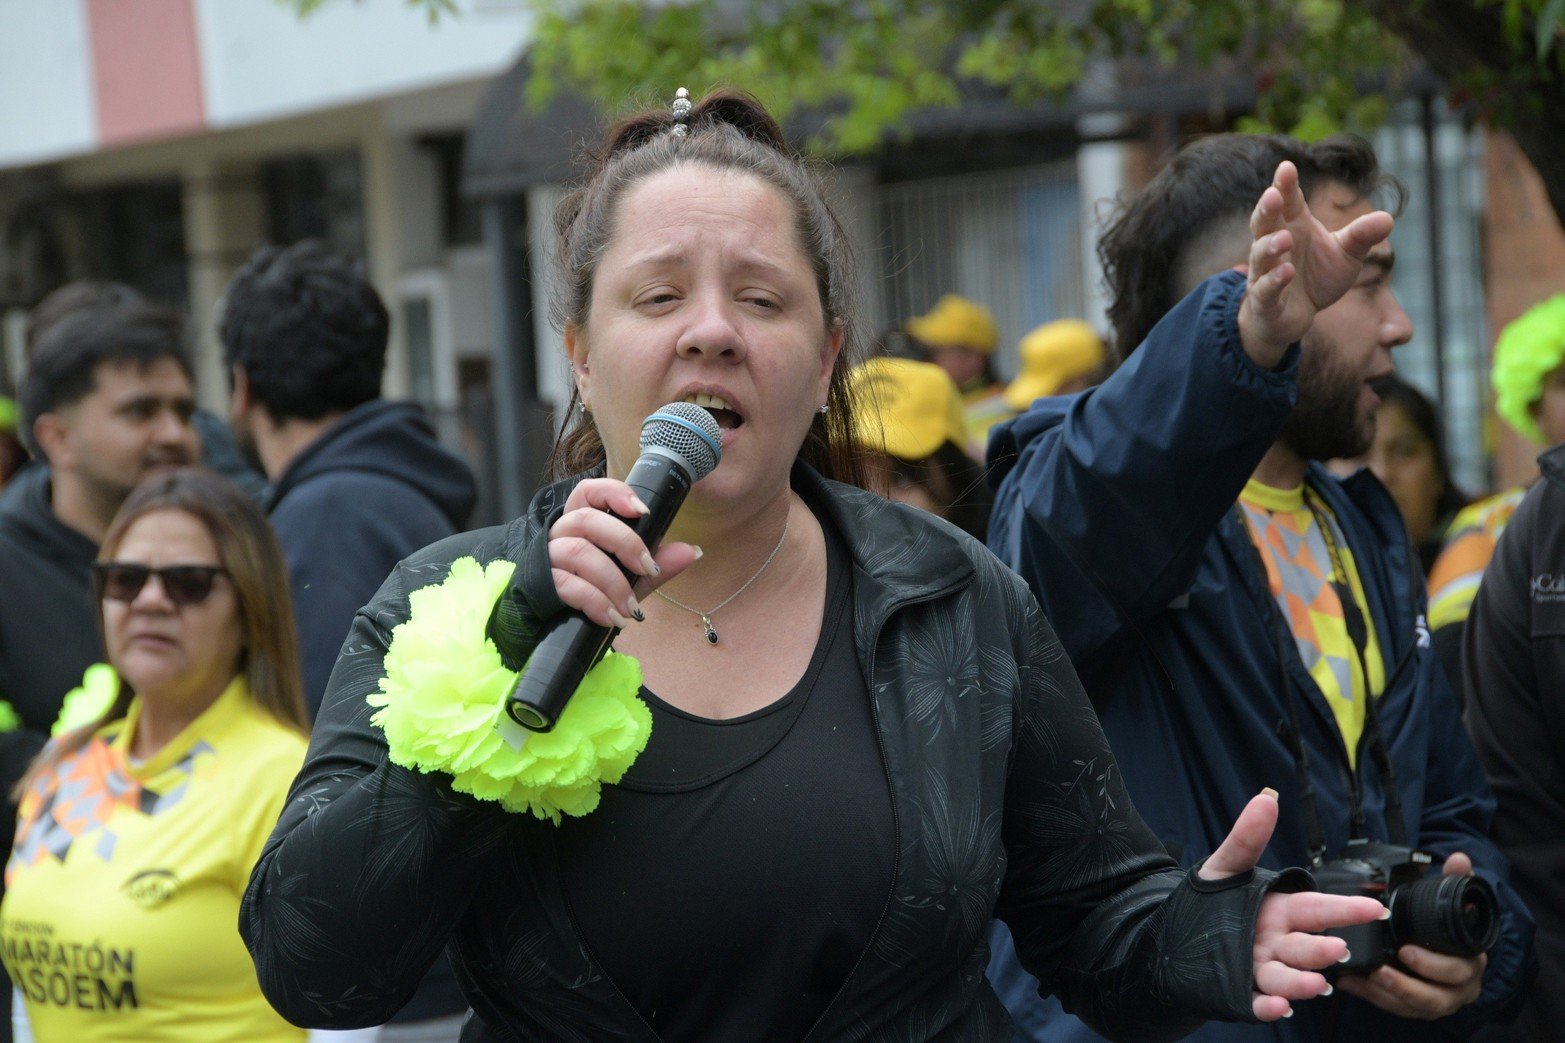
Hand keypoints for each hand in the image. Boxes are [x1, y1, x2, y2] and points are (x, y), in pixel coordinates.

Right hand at [547, 477, 699, 627]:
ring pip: (577, 552)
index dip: (613, 493)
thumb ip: (656, 563)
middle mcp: (560, 533)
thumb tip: (692, 551)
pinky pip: (567, 585)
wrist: (556, 624)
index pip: (589, 492)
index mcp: (580, 521)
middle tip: (648, 568)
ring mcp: (547, 557)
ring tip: (631, 608)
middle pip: (587, 520)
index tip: (642, 510)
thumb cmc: (593, 589)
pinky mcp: (541, 584)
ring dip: (613, 581)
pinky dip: (595, 602)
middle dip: (624, 542)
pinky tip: (612, 618)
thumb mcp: (629, 577)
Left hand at [1199, 791, 1387, 1020]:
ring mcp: (1260, 969)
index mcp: (1279, 911)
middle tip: (1337, 948)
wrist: (1171, 936)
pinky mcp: (1240, 993)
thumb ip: (1247, 838)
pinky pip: (1256, 1002)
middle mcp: (1276, 943)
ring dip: (1302, 982)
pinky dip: (1266, 1006)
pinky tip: (1275, 1005)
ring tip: (1316, 984)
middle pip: (1305, 946)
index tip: (1373, 907)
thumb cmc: (1210, 900)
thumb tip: (1266, 799)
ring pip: (1287, 978)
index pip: (1317, 908)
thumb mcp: (1225, 867)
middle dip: (1322, 949)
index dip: (1345, 908)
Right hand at [1236, 161, 1394, 367]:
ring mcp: (1265, 272)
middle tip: (1273, 195)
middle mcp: (1275, 246)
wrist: (1293, 317)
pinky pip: (1265, 289)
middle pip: (1264, 223)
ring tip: (1285, 239)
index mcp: (1294, 226)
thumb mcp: (1345, 254)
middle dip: (1266, 209)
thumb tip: (1388, 219)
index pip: (1288, 202)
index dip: (1285, 185)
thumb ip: (1362, 235)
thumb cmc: (1317, 277)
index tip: (1286, 167)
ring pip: (1260, 254)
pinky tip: (1286, 272)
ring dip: (1270, 246)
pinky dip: (1273, 280)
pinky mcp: (1265, 301)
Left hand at [1335, 852, 1486, 1019]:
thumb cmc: (1446, 927)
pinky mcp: (1415, 1008)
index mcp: (1469, 962)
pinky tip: (1350, 982)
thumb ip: (1455, 881)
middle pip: (1436, 996)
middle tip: (1380, 968)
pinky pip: (1394, 1008)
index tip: (1407, 950)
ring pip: (1414, 1006)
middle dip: (1407, 984)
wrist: (1445, 951)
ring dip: (1387, 994)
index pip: (1459, 969)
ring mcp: (1437, 1001)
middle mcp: (1458, 987)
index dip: (1435, 964)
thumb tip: (1459, 858)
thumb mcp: (1451, 902)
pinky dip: (1372, 996)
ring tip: (1363, 977)